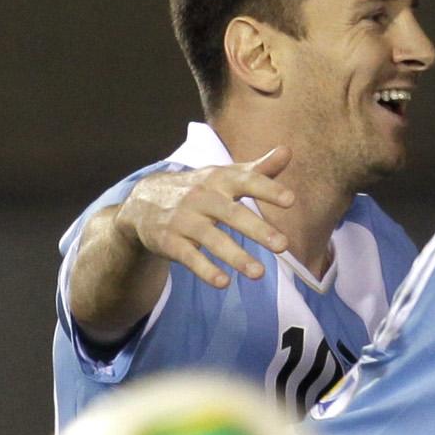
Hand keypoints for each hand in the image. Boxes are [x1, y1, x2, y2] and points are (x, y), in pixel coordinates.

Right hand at [120, 154, 294, 288]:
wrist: (144, 201)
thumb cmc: (199, 189)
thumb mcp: (225, 176)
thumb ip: (259, 169)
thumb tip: (288, 151)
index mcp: (220, 179)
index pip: (246, 181)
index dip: (268, 189)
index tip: (290, 200)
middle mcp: (202, 197)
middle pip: (231, 213)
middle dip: (257, 229)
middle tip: (284, 245)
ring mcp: (184, 220)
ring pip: (211, 238)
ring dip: (235, 256)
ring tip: (259, 274)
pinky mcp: (169, 241)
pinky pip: (188, 256)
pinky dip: (205, 269)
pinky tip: (223, 283)